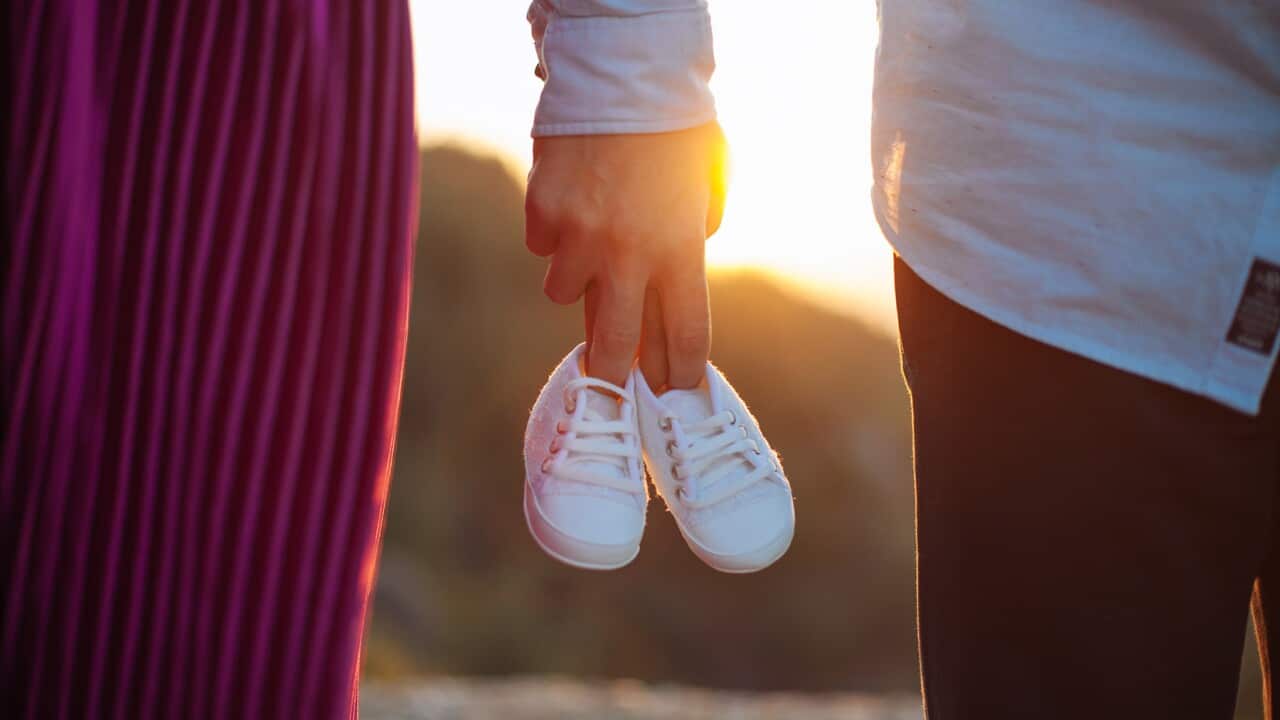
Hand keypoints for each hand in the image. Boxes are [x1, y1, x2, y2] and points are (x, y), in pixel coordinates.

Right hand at [525, 122, 727, 389]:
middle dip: (612, 377)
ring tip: (592, 244)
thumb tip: (669, 277)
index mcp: (680, 248)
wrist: (621, 76)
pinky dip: (554, 237)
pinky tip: (572, 205)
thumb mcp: (708, 185)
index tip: (675, 390)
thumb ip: (695, 235)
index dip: (680, 369)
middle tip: (610, 392)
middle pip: (613, 343)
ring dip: (577, 281)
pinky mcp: (542, 214)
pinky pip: (543, 248)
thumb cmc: (674, 129)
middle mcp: (628, 253)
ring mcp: (578, 237)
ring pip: (564, 294)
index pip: (685, 331)